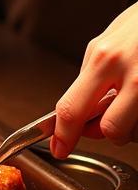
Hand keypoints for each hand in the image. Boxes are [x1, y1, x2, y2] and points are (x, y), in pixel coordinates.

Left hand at [52, 3, 137, 156]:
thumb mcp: (106, 42)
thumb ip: (91, 74)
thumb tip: (79, 106)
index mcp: (105, 59)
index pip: (72, 108)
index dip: (63, 134)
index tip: (59, 146)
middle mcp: (133, 75)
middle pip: (109, 130)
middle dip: (107, 129)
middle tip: (110, 113)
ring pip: (135, 132)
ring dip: (131, 124)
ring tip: (134, 98)